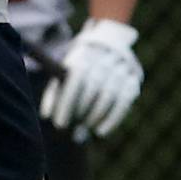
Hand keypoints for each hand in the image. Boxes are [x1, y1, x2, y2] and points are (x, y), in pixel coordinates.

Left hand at [39, 19, 142, 137]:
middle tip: (72, 127)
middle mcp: (104, 58)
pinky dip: (112, 119)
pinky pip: (124, 102)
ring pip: (110, 94)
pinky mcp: (133, 80)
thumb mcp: (65, 73)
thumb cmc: (80, 68)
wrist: (109, 47)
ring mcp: (121, 67)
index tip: (59, 124)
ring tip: (84, 127)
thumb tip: (47, 115)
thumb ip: (55, 92)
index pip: (76, 78)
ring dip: (95, 115)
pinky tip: (100, 131)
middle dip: (81, 109)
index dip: (67, 102)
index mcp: (84, 53)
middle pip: (93, 85)